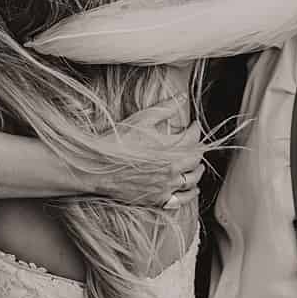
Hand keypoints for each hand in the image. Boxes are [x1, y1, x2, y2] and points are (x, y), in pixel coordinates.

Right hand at [79, 107, 205, 207]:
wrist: (97, 167)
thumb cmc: (117, 142)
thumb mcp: (142, 119)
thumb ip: (165, 108)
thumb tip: (181, 97)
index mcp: (171, 148)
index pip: (194, 138)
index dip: (196, 129)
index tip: (194, 125)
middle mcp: (173, 169)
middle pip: (196, 160)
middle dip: (198, 149)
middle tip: (195, 143)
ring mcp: (165, 187)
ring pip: (192, 181)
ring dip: (197, 172)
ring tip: (196, 166)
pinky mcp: (156, 199)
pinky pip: (180, 200)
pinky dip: (189, 194)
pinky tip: (191, 190)